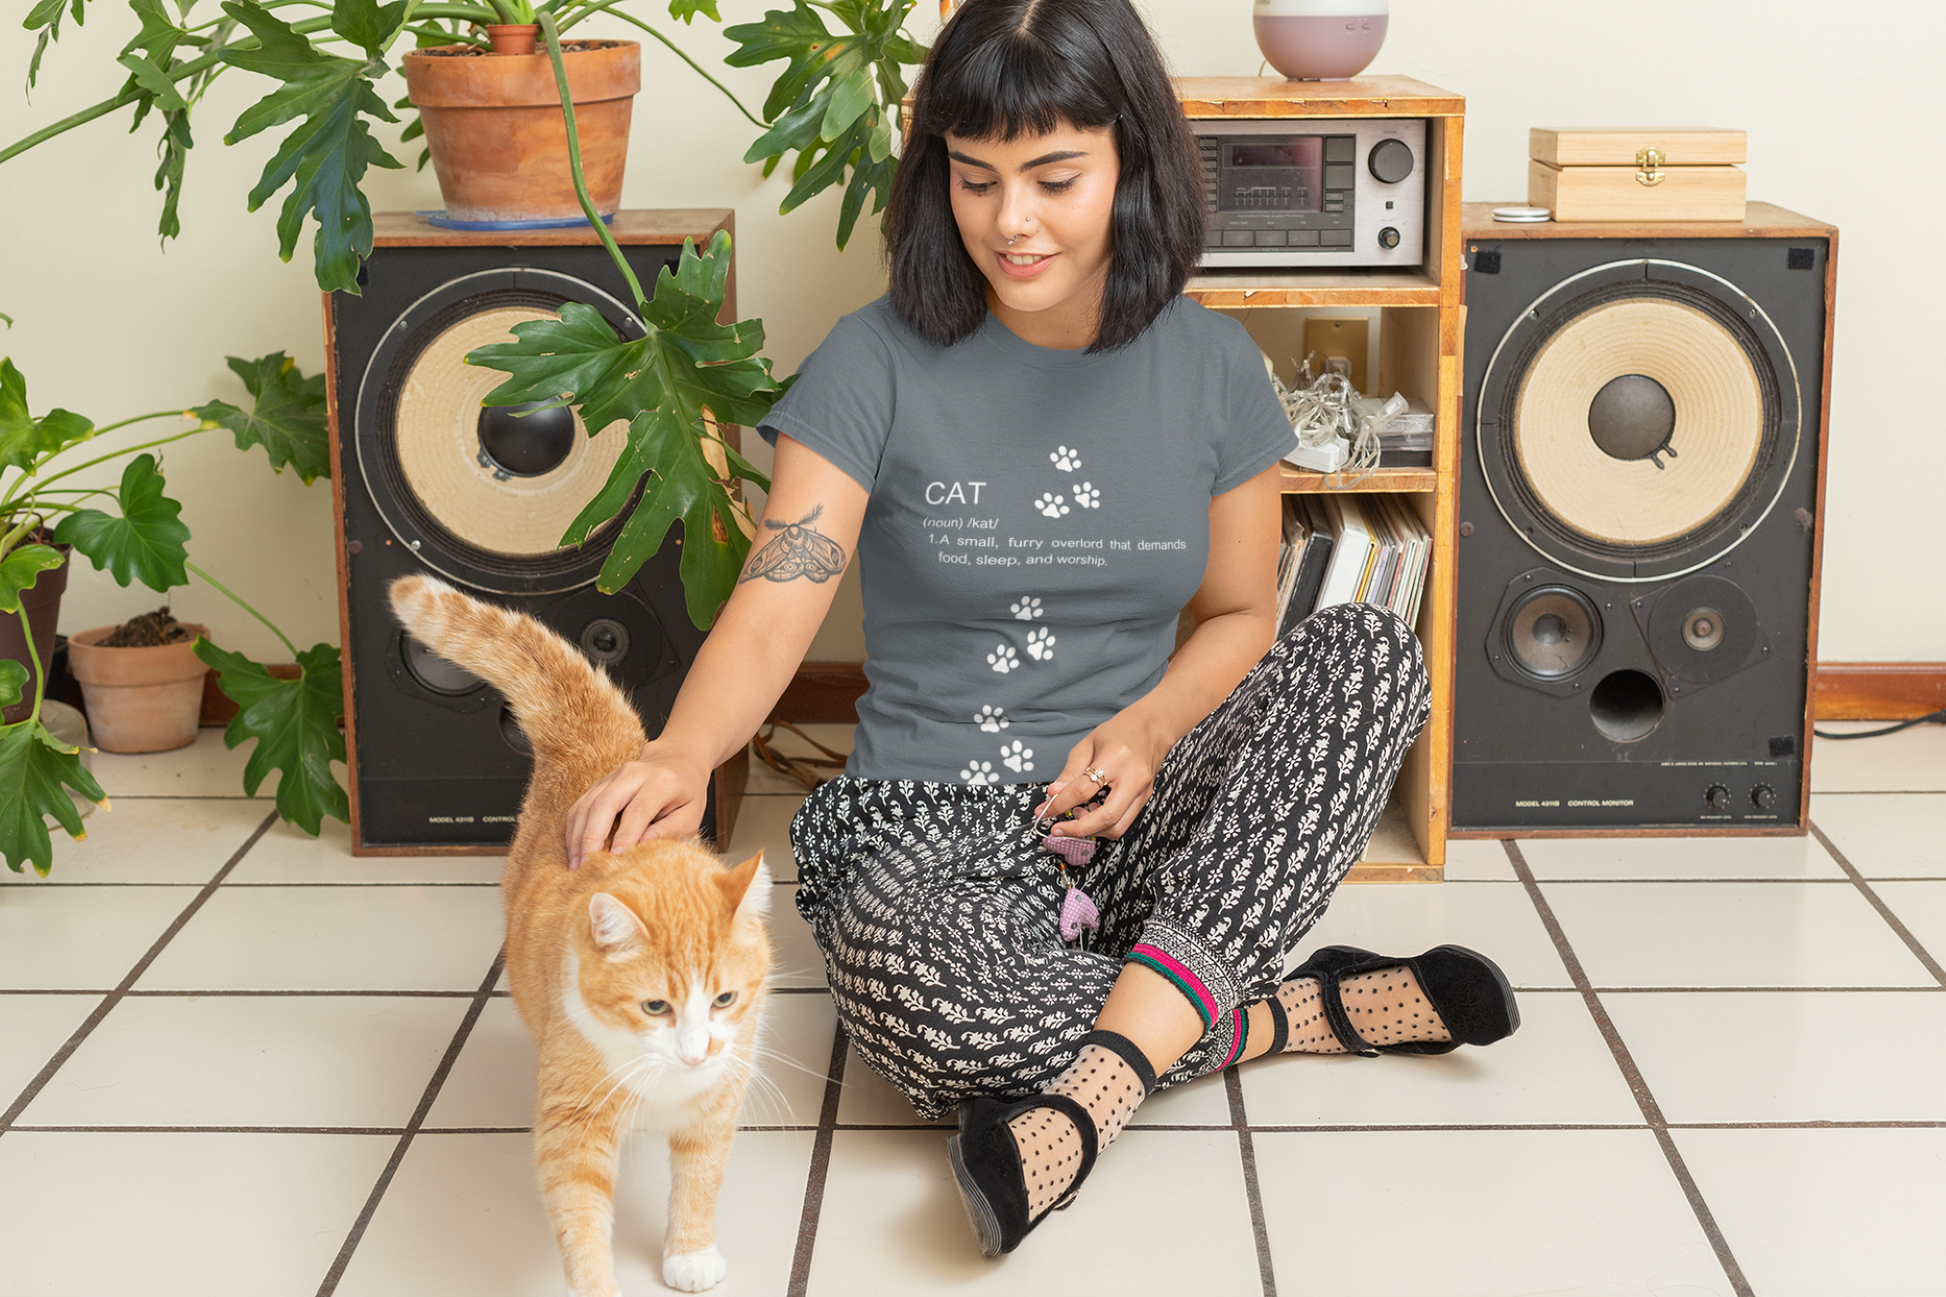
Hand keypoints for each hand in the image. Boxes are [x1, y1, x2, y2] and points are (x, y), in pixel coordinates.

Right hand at [563, 746, 710, 867]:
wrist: (676, 761)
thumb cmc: (686, 794)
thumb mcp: (691, 814)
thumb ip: (670, 831)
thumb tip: (641, 847)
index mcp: (661, 782)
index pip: (638, 811)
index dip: (625, 837)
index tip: (615, 860)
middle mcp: (633, 774)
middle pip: (605, 804)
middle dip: (592, 838)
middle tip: (586, 867)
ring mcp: (612, 776)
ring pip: (586, 805)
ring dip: (578, 837)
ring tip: (576, 865)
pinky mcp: (599, 783)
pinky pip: (579, 806)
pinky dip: (574, 830)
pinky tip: (574, 851)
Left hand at [1032, 712, 1168, 840]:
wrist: (1150, 730)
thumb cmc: (1118, 733)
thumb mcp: (1087, 745)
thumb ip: (1070, 773)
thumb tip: (1054, 795)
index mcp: (1116, 757)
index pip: (1084, 789)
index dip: (1061, 803)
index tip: (1044, 810)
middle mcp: (1133, 777)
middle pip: (1107, 816)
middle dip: (1079, 829)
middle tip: (1058, 829)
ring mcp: (1142, 791)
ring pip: (1117, 826)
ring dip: (1093, 829)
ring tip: (1078, 813)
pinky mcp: (1144, 800)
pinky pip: (1123, 822)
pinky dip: (1103, 825)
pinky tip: (1092, 812)